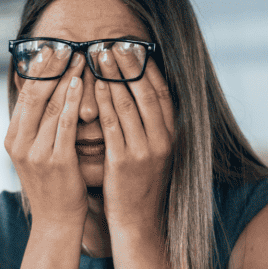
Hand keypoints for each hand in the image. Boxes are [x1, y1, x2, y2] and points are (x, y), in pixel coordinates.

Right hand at [4, 52, 88, 229]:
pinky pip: (65, 123)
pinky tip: (82, 84)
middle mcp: (19, 144)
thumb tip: (43, 95)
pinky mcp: (56, 160)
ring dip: (67, 78)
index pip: (24, 95)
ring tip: (80, 58)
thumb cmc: (52, 185)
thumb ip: (36, 127)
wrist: (56, 221)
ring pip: (51, 106)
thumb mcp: (35, 154)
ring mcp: (36, 153)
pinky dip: (74, 100)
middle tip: (66, 45)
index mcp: (12, 139)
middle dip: (51, 68)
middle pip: (34, 96)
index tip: (52, 49)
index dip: (38, 70)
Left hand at [93, 43, 174, 230]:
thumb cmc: (139, 187)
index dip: (148, 68)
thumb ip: (150, 128)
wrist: (138, 223)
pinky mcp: (124, 162)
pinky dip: (104, 103)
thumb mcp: (153, 155)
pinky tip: (95, 87)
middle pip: (146, 93)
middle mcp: (163, 140)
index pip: (162, 93)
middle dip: (129, 66)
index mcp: (172, 136)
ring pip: (129, 105)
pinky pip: (112, 125)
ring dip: (113, 77)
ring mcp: (145, 151)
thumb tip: (140, 99)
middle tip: (113, 45)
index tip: (135, 48)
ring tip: (99, 57)